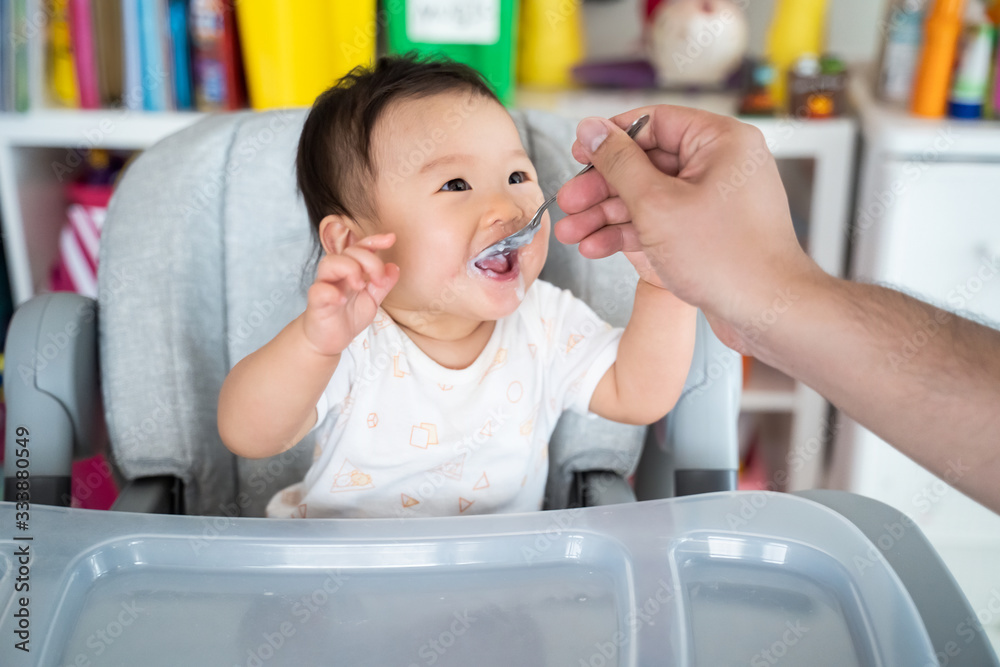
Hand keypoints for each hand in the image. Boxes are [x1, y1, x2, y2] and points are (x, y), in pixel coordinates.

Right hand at [303, 233, 399, 356]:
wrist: (328, 341)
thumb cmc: (348, 317)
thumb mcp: (372, 300)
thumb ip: (382, 284)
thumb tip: (395, 267)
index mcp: (350, 270)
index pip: (360, 248)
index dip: (374, 240)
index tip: (391, 239)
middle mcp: (336, 274)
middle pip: (349, 252)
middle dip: (369, 261)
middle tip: (378, 281)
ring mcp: (325, 286)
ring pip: (330, 262)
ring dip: (349, 269)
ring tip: (360, 286)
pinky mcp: (316, 302)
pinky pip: (319, 290)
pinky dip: (332, 292)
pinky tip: (342, 300)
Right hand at [555, 106, 821, 352]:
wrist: (768, 313)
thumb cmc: (726, 258)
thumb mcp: (656, 205)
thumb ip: (618, 163)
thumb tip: (590, 129)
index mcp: (720, 141)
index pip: (653, 122)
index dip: (609, 138)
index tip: (578, 155)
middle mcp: (721, 165)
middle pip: (647, 163)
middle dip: (602, 187)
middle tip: (568, 202)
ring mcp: (716, 200)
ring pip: (650, 196)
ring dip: (608, 215)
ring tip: (572, 233)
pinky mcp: (709, 232)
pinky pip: (663, 221)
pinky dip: (631, 233)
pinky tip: (597, 247)